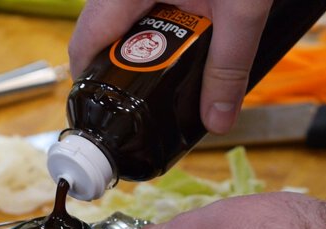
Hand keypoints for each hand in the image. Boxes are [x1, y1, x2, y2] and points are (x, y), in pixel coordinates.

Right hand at [68, 0, 273, 134]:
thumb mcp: (242, 8)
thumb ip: (229, 66)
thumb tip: (217, 120)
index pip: (83, 44)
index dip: (90, 84)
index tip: (109, 113)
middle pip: (102, 34)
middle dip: (127, 69)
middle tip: (154, 96)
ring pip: (124, 18)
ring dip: (148, 47)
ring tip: (177, 68)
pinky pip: (144, 2)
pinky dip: (163, 23)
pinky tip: (191, 34)